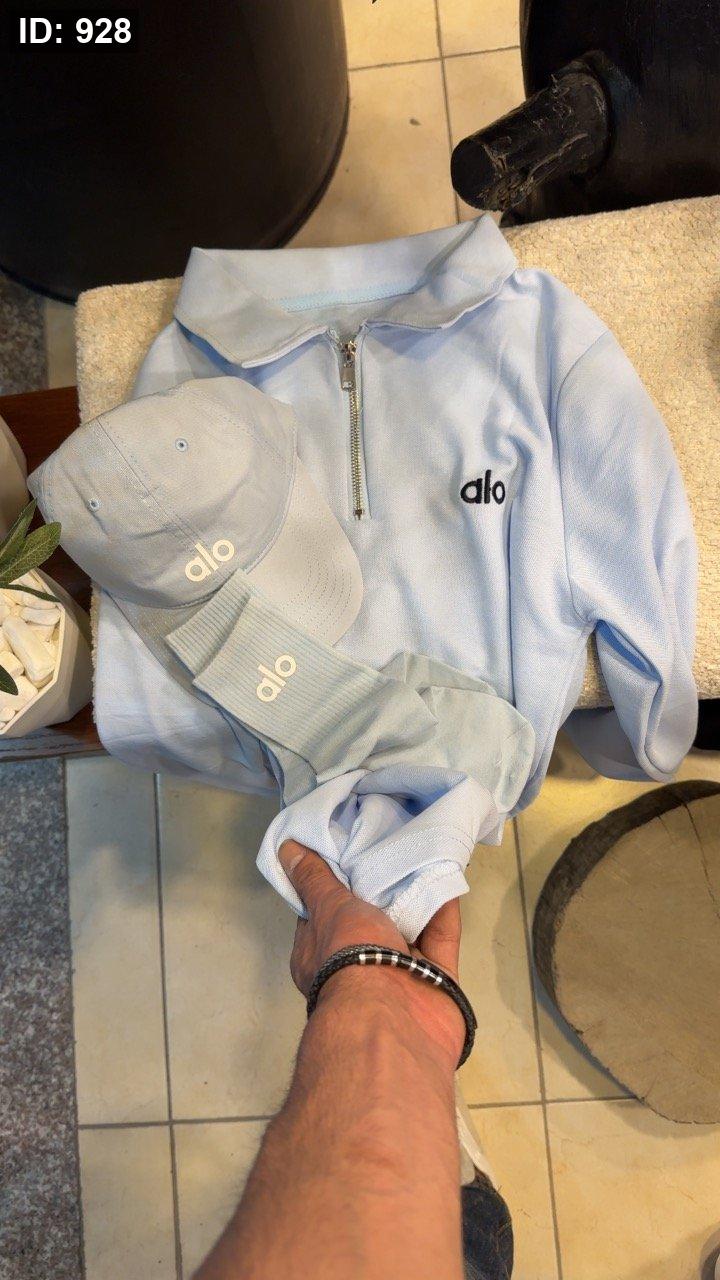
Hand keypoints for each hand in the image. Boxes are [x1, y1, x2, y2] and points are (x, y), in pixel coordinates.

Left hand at [278, 840, 463, 1064]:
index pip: (321, 912)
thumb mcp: (328, 908)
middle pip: (369, 920)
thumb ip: (314, 879)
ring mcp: (398, 978)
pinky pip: (441, 937)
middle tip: (388, 845)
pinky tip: (446, 872)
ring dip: (415, 894)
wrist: (394, 1021)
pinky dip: (443, 907)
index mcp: (320, 956)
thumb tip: (285, 849)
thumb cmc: (349, 960)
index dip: (330, 883)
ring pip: (408, 928)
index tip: (343, 851)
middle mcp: (357, 968)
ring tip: (420, 850)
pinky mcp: (437, 982)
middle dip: (380, 887)